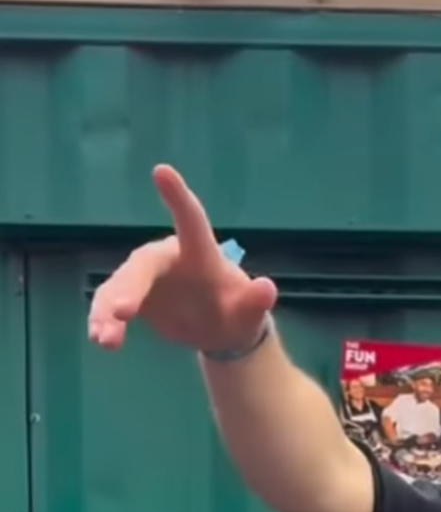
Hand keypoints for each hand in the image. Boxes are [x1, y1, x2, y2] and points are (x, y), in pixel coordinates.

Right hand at [87, 165, 277, 356]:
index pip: (189, 219)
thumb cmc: (236, 312)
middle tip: (123, 312)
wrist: (219, 329)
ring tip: (105, 341)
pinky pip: (110, 303)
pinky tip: (101, 340)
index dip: (177, 196)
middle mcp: (166, 257)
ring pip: (119, 286)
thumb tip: (268, 288)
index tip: (161, 170)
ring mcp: (145, 276)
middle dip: (130, 287)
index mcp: (198, 252)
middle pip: (143, 266)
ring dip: (108, 310)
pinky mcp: (130, 294)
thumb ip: (256, 301)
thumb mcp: (249, 312)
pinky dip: (103, 319)